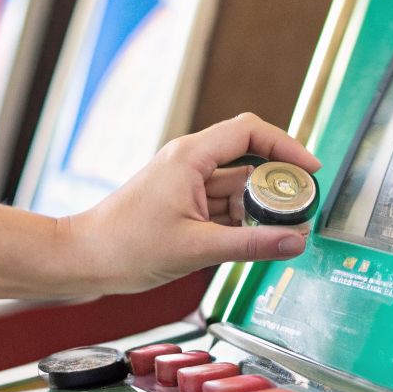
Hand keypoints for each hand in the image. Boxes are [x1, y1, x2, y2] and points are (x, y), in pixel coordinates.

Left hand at [64, 113, 321, 293]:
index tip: (310, 171)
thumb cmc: (125, 247)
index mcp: (191, 157)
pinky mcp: (183, 205)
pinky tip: (256, 241)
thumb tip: (295, 241)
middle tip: (302, 211)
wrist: (83, 259)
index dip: (286, 145)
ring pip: (239, 187)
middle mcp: (190, 163)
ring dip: (261, 208)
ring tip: (284, 232)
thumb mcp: (196, 248)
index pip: (250, 132)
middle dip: (279, 185)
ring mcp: (186, 184)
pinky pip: (224, 206)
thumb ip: (251, 245)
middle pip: (249, 160)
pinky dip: (243, 222)